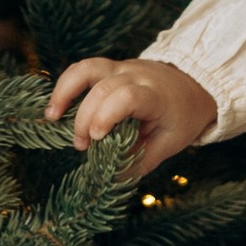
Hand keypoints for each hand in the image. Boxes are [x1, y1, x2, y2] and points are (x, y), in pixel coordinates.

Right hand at [46, 54, 217, 178]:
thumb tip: (111, 178)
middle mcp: (137, 75)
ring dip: (65, 92)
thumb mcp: (170, 143)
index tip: (96, 138)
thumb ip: (140, 160)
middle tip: (82, 146)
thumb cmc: (181, 117)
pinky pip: (84, 69)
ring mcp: (122, 67)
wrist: (194, 84)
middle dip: (84, 119)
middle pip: (102, 87)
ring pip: (88, 69)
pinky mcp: (111, 67)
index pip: (127, 96)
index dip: (106, 115)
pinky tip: (56, 105)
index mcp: (156, 95)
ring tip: (51, 117)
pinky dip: (67, 85)